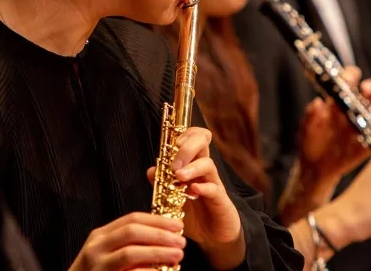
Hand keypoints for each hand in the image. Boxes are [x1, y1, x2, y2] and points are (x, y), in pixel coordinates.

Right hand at [69, 213, 185, 270]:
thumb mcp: (107, 252)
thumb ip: (128, 243)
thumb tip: (163, 235)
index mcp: (101, 235)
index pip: (132, 219)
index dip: (158, 220)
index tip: (178, 225)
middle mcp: (96, 248)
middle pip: (132, 232)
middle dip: (160, 234)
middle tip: (181, 241)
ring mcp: (98, 266)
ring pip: (130, 253)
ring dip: (158, 253)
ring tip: (178, 256)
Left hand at [146, 127, 244, 269]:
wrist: (213, 237)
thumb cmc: (194, 214)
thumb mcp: (173, 199)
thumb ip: (162, 184)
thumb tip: (150, 169)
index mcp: (193, 164)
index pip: (193, 137)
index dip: (184, 134)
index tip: (171, 144)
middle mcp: (204, 169)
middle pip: (202, 141)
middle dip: (187, 146)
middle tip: (174, 163)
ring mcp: (214, 183)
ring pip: (208, 163)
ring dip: (191, 167)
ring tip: (178, 176)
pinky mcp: (220, 199)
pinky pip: (214, 188)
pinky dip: (203, 187)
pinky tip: (193, 191)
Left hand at [297, 67, 370, 195]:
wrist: (317, 169)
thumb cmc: (311, 144)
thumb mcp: (307, 130)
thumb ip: (311, 116)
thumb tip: (318, 103)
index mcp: (339, 102)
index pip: (349, 81)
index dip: (351, 75)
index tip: (349, 79)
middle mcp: (356, 110)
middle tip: (366, 90)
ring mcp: (366, 125)